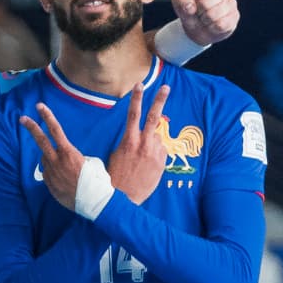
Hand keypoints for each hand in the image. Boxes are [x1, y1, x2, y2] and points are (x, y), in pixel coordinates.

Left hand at [19, 102, 85, 208]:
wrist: (94, 201)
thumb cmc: (96, 180)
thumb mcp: (90, 162)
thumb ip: (72, 156)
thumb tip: (64, 157)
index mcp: (69, 153)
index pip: (56, 130)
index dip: (47, 117)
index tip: (39, 107)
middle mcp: (57, 161)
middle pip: (41, 141)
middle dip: (32, 128)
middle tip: (23, 118)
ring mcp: (51, 173)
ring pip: (45, 159)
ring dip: (51, 159)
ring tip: (66, 168)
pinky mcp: (49, 184)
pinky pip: (48, 174)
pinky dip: (53, 173)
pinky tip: (64, 180)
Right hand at [106, 83, 171, 203]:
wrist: (124, 198)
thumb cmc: (117, 177)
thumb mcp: (118, 155)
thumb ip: (130, 142)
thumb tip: (141, 136)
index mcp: (129, 141)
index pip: (133, 114)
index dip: (137, 98)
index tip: (139, 85)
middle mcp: (143, 144)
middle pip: (153, 117)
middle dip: (159, 100)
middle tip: (166, 87)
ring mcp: (154, 153)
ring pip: (157, 138)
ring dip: (151, 143)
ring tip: (142, 159)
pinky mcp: (162, 162)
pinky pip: (161, 151)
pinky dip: (156, 155)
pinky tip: (147, 166)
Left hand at [170, 0, 238, 45]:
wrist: (200, 31)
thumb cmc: (191, 13)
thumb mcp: (180, 5)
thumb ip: (180, 0)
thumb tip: (190, 6)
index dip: (191, 1)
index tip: (192, 4)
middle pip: (205, 2)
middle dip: (198, 12)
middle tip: (199, 14)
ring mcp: (232, 2)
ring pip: (213, 14)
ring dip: (205, 21)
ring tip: (206, 19)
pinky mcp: (235, 17)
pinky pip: (221, 24)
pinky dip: (212, 28)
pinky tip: (213, 26)